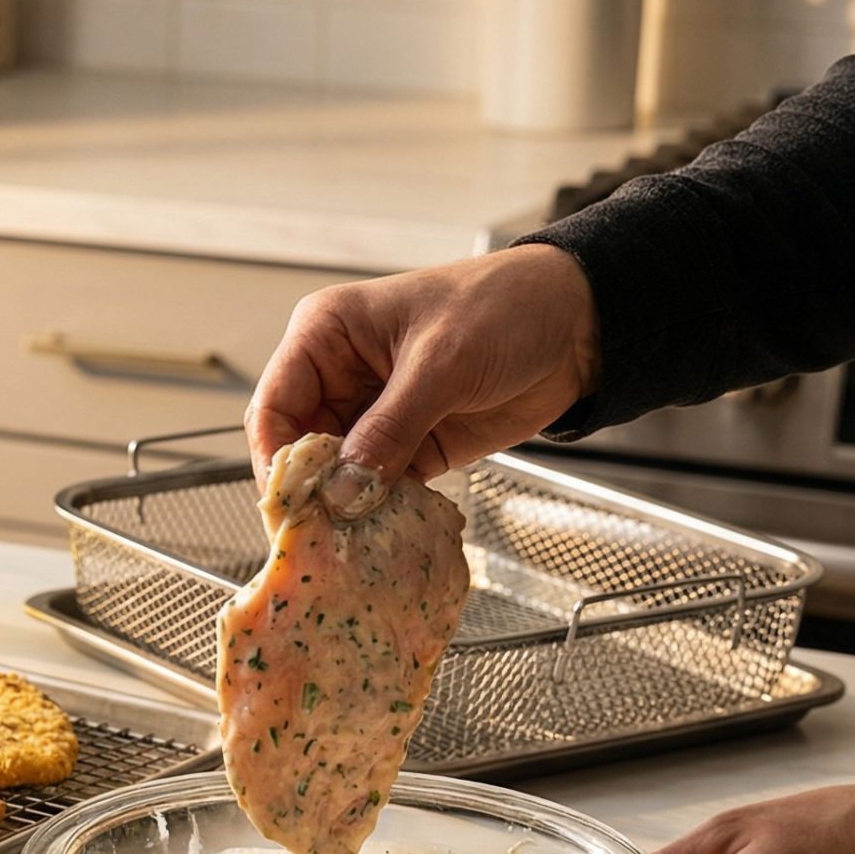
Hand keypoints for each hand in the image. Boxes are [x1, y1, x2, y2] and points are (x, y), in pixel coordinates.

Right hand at [245, 244, 600, 517]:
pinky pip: (378, 489)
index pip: (274, 407)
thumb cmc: (505, 308)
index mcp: (326, 338)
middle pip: (299, 450)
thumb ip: (389, 430)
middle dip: (310, 493)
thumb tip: (342, 493)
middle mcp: (340, 379)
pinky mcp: (409, 447)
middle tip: (317, 538)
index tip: (289, 505)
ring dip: (344, 510)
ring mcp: (374, 417)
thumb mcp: (441, 364)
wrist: (580, 322)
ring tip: (349, 545)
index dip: (277, 458)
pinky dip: (380, 514)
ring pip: (337, 477)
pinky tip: (384, 536)